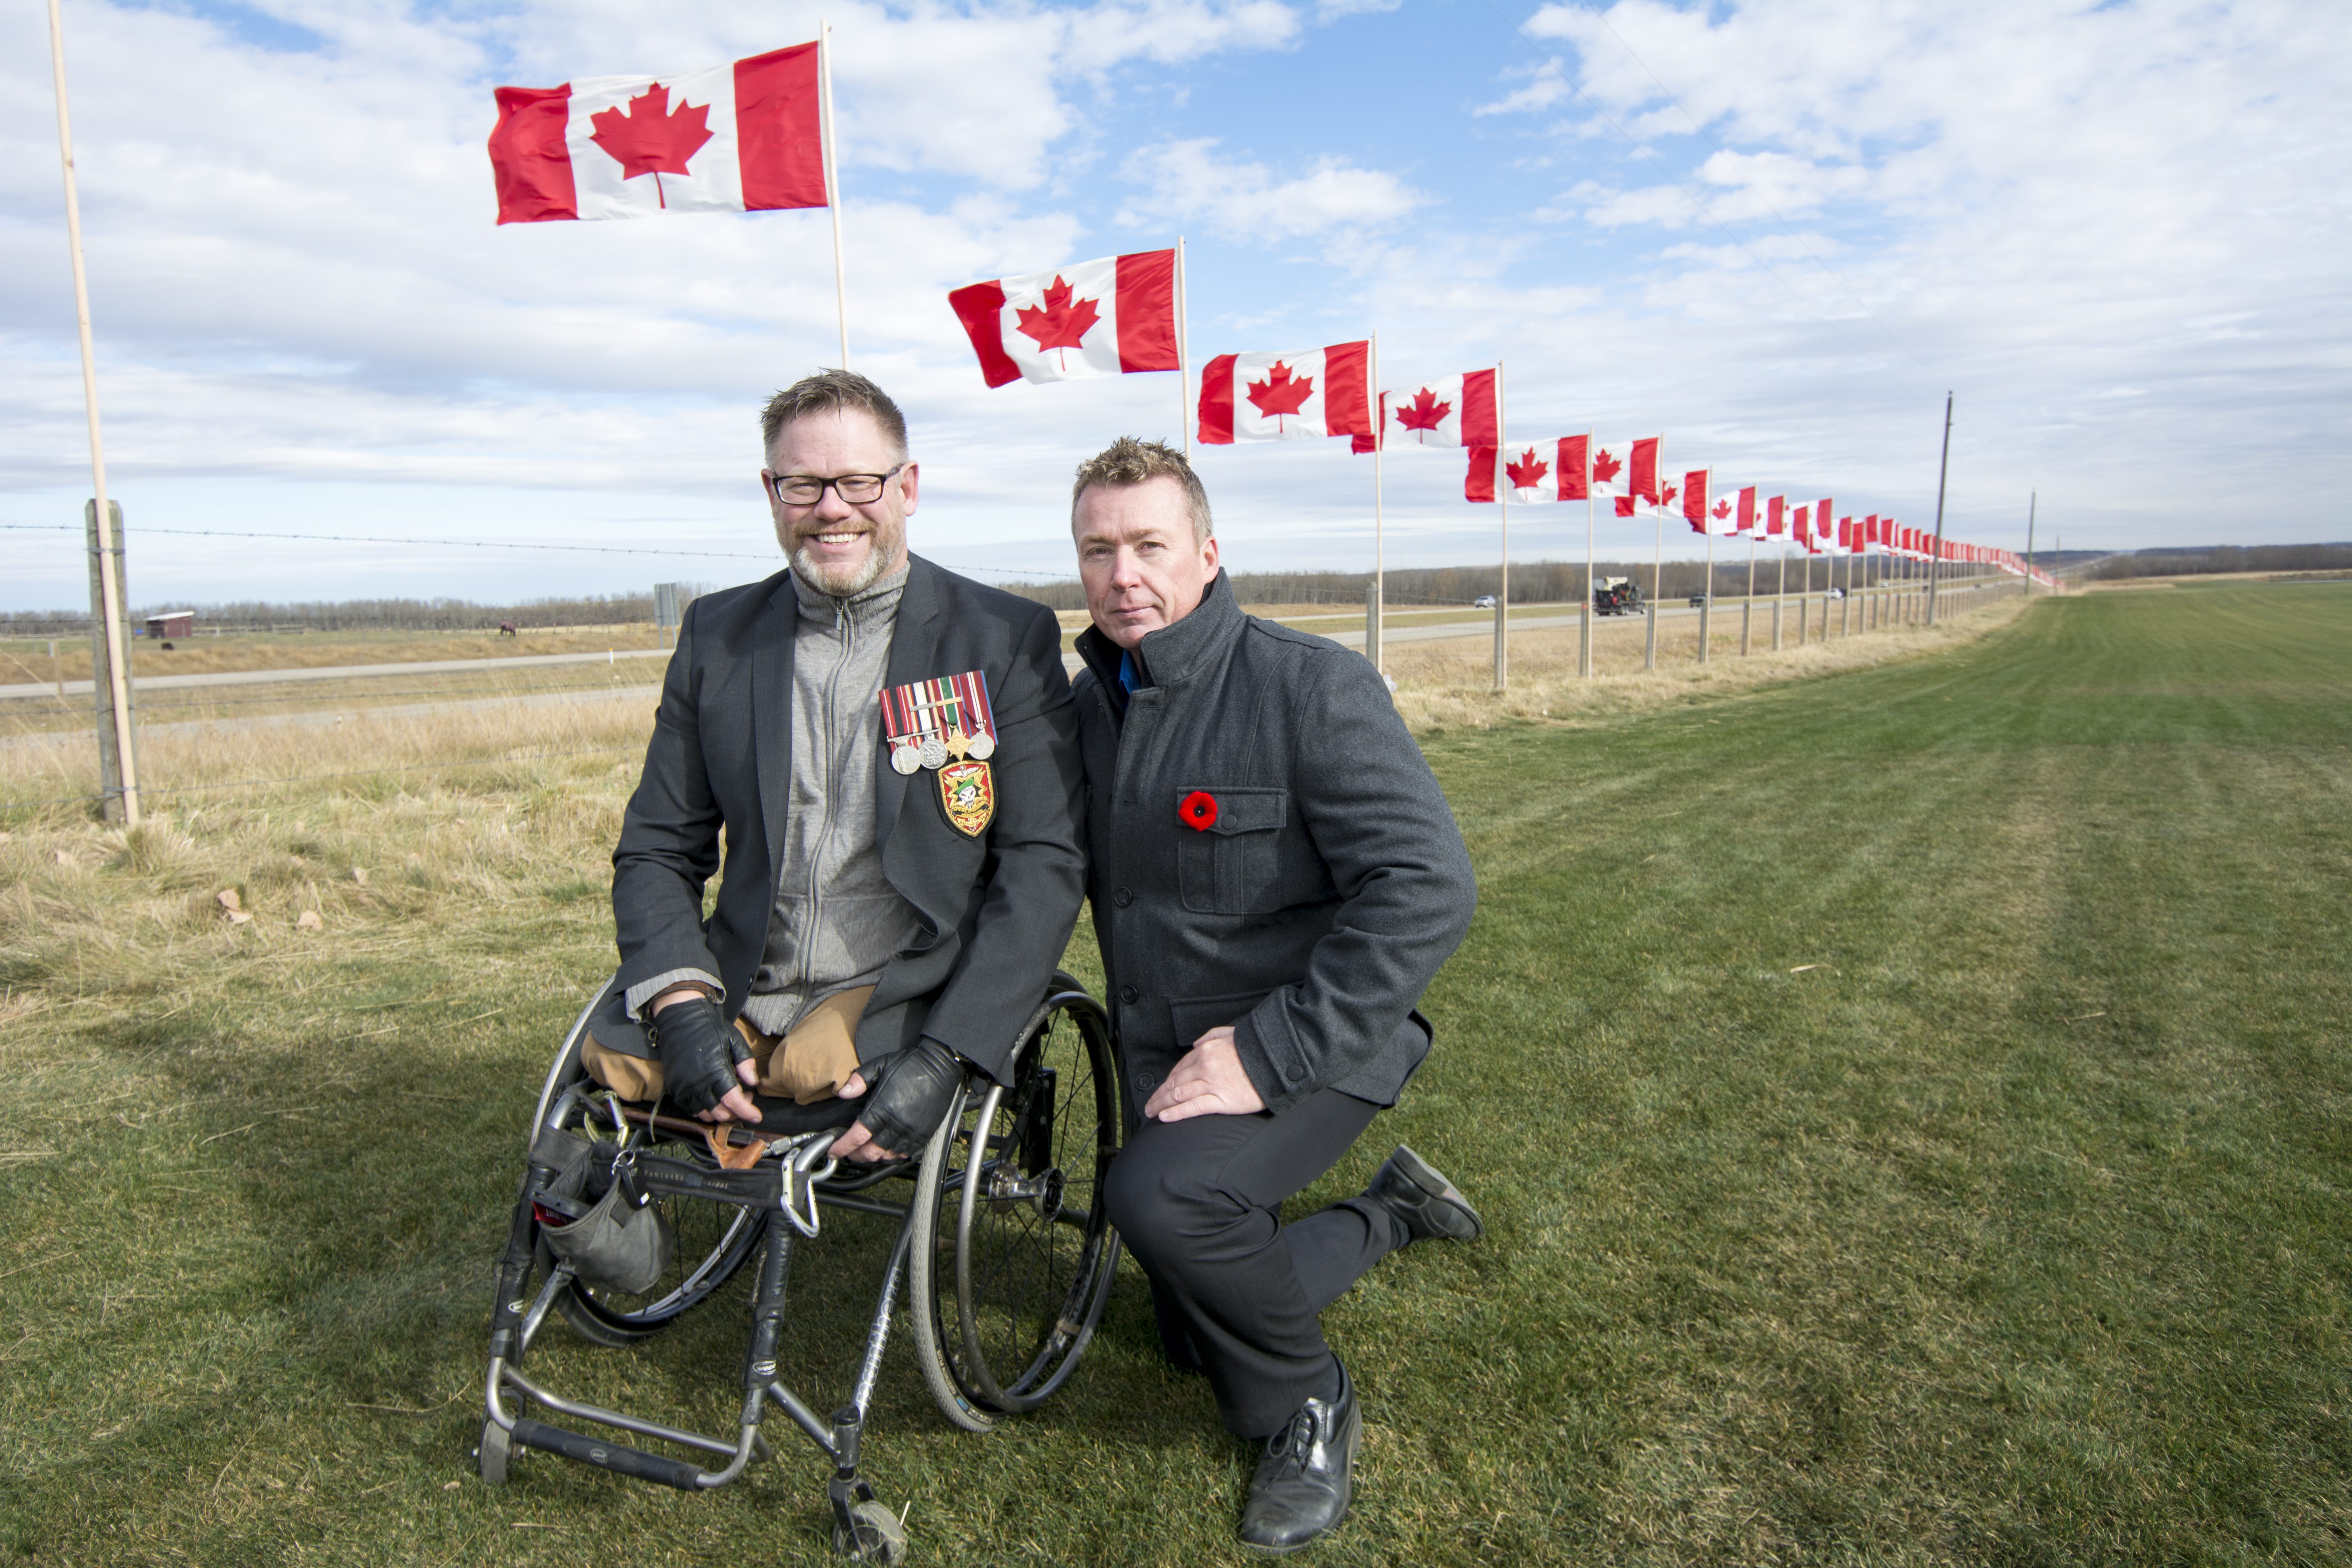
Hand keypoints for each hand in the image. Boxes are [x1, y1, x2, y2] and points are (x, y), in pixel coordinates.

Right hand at [647, 991, 758, 1123]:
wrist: (680, 1017)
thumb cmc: (710, 1027)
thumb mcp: (734, 1040)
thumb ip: (745, 1062)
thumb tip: (753, 1082)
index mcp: (716, 1071)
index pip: (733, 1101)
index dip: (746, 1112)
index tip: (757, 1117)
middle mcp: (698, 1084)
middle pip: (719, 1112)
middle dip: (736, 1112)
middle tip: (745, 1097)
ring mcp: (684, 1087)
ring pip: (704, 1114)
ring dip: (720, 1113)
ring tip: (729, 1098)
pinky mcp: (674, 1087)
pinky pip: (689, 1109)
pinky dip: (703, 1110)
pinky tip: (712, 1098)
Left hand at [829, 1038, 962, 1162]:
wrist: (941, 1064)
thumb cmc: (910, 1063)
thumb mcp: (880, 1065)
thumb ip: (859, 1080)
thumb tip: (842, 1093)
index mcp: (883, 1108)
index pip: (857, 1136)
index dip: (843, 1147)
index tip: (833, 1151)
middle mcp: (897, 1123)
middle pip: (871, 1151)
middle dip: (856, 1155)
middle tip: (849, 1152)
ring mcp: (912, 1130)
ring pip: (888, 1155)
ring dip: (875, 1156)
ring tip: (867, 1151)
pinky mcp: (925, 1133)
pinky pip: (907, 1153)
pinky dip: (895, 1155)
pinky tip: (889, 1150)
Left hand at [1143, 1026, 1265, 1121]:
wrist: (1277, 1062)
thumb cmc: (1256, 1049)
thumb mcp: (1232, 1033)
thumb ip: (1211, 1036)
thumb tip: (1195, 1044)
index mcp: (1206, 1051)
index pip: (1179, 1068)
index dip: (1167, 1081)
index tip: (1161, 1089)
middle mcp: (1204, 1067)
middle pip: (1174, 1083)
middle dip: (1158, 1095)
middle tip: (1149, 1105)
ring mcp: (1212, 1084)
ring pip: (1178, 1095)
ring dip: (1161, 1104)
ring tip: (1152, 1113)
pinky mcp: (1222, 1100)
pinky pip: (1193, 1107)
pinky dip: (1176, 1113)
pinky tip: (1164, 1117)